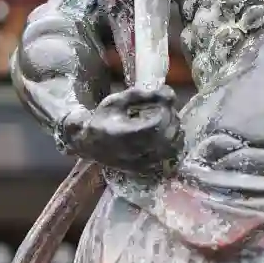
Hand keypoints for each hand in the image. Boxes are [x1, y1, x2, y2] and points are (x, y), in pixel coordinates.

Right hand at [58, 84, 182, 175]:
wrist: (88, 143)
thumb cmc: (102, 119)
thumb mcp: (117, 101)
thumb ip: (143, 95)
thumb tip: (170, 93)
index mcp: (126, 135)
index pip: (157, 125)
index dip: (166, 112)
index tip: (165, 102)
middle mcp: (134, 152)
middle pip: (167, 138)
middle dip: (173, 120)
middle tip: (169, 109)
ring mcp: (140, 164)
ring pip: (170, 151)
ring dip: (175, 133)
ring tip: (169, 121)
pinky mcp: (143, 169)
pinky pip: (166, 159)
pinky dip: (172, 146)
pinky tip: (167, 135)